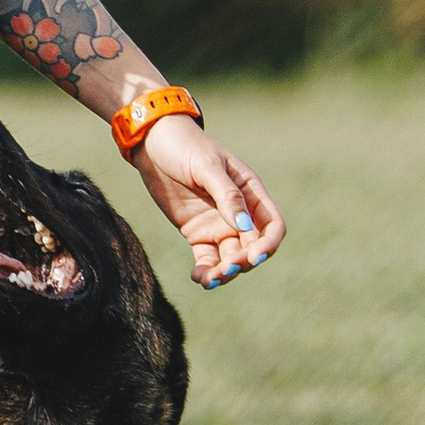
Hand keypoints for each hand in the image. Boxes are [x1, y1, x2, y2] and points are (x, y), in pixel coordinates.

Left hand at [127, 116, 283, 291]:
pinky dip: (206, 271)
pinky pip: (208, 259)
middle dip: (243, 262)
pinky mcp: (197, 233)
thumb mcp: (206, 167)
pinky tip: (198, 277)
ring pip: (231, 258)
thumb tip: (245, 225)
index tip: (254, 256)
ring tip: (208, 280)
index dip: (268, 244)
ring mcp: (218, 224)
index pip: (272, 226)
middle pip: (252, 247)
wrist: (152, 144)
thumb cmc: (185, 147)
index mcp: (251, 192)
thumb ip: (227, 195)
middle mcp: (239, 212)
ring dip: (225, 273)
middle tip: (225, 270)